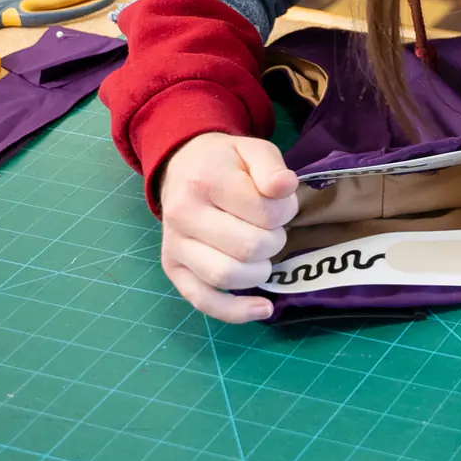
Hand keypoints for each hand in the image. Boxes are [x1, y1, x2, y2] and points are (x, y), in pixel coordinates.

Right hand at [158, 131, 298, 322]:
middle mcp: (183, 215)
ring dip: (260, 271)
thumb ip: (272, 167)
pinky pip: (203, 300)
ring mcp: (174, 246)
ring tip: (264, 254)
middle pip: (248, 247)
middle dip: (275, 241)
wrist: (183, 166)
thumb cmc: (226, 162)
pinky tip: (263, 308)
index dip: (286, 211)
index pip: (264, 212)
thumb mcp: (254, 150)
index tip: (283, 204)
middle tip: (273, 228)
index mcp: (205, 181)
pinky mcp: (173, 269)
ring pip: (226, 276)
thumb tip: (286, 187)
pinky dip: (235, 311)